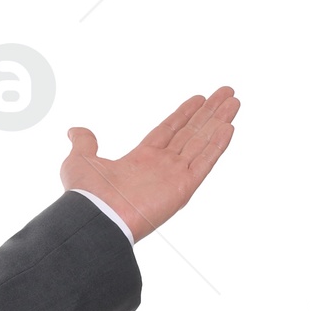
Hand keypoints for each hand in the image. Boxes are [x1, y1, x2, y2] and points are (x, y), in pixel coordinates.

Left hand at [60, 87, 238, 240]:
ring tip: (235, 102)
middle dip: (210, 112)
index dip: (185, 113)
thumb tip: (74, 131)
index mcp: (141, 160)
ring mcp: (174, 176)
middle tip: (228, 93)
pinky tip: (229, 127)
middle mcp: (161, 166)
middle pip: (191, 132)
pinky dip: (217, 145)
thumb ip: (84, 143)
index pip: (169, 130)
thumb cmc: (86, 195)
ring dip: (219, 121)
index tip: (200, 98)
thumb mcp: (80, 161)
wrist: (95, 217)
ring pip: (202, 142)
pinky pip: (204, 162)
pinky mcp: (183, 188)